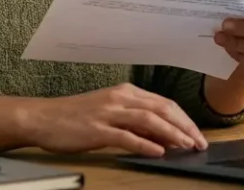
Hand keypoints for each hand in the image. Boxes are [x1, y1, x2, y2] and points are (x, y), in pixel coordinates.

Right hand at [17, 83, 207, 156]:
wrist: (43, 118)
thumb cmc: (76, 117)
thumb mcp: (110, 112)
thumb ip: (135, 120)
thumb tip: (162, 135)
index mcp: (126, 92)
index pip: (164, 103)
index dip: (184, 119)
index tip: (197, 133)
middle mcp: (120, 98)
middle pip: (162, 109)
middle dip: (184, 126)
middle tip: (200, 141)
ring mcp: (109, 113)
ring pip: (148, 120)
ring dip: (171, 133)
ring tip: (186, 145)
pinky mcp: (97, 129)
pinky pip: (126, 136)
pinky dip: (145, 143)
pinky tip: (158, 152)